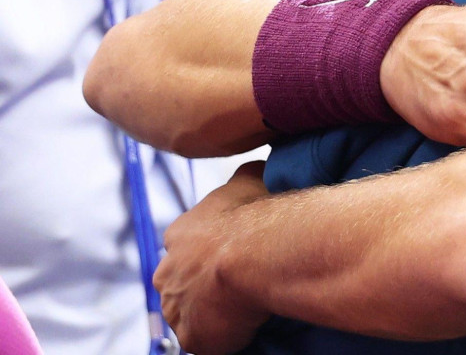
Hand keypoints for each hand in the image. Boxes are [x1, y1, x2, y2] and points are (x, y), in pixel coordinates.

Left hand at [156, 162, 271, 354]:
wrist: (256, 253)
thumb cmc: (255, 216)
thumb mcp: (250, 180)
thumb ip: (245, 177)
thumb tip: (254, 169)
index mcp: (180, 234)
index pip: (184, 245)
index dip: (207, 252)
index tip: (229, 255)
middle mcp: (168, 270)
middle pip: (179, 282)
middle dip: (201, 285)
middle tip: (235, 286)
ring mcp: (176, 306)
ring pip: (187, 313)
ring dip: (209, 313)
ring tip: (242, 310)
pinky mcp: (191, 335)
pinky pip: (203, 340)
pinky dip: (220, 337)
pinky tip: (242, 328)